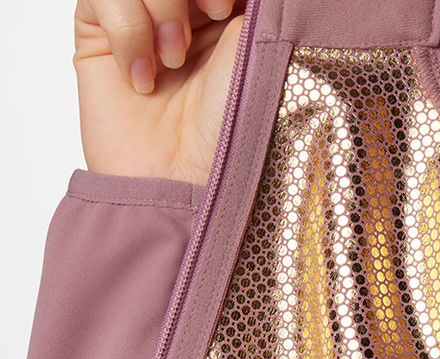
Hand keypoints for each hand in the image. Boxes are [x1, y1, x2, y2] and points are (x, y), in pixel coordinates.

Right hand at [74, 0, 247, 185]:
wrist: (184, 181)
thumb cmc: (233, 129)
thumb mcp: (261, 47)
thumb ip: (256, 4)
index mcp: (232, 11)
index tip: (227, 8)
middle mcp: (188, 9)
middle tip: (212, 14)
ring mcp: (143, 17)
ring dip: (161, 4)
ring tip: (174, 60)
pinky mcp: (100, 32)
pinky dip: (126, 29)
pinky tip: (144, 78)